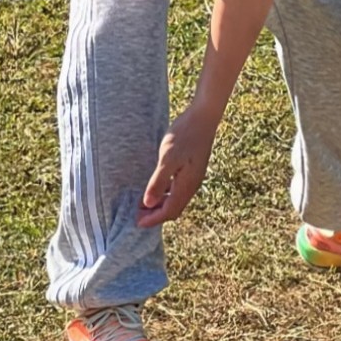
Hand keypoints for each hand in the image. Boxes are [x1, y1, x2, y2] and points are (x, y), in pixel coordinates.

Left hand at [137, 104, 217, 226]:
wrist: (203, 117)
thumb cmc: (184, 135)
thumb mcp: (167, 158)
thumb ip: (158, 181)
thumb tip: (149, 203)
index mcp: (186, 185)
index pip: (169, 211)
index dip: (153, 219)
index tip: (137, 223)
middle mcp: (192, 185)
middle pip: (174, 208)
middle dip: (156, 215)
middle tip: (137, 214)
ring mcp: (193, 176)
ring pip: (176, 199)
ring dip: (161, 204)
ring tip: (144, 203)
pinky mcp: (192, 168)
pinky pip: (178, 189)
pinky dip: (166, 193)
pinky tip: (158, 187)